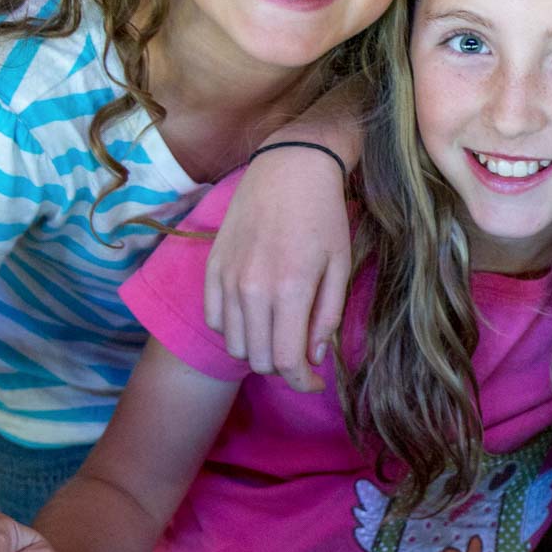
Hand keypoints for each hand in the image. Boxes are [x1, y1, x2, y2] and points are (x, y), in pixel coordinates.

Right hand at [203, 147, 352, 390]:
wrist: (288, 169)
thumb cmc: (323, 217)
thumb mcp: (340, 266)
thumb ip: (326, 316)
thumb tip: (313, 357)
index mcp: (291, 289)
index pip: (286, 361)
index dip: (301, 383)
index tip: (315, 382)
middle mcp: (253, 288)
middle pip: (258, 359)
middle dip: (282, 368)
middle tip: (301, 357)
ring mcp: (227, 279)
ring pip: (235, 345)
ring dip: (258, 350)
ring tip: (279, 333)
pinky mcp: (212, 269)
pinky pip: (216, 320)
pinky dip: (235, 329)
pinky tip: (256, 315)